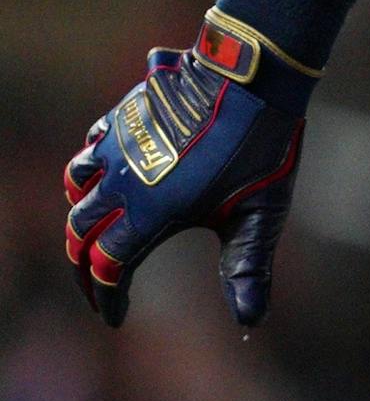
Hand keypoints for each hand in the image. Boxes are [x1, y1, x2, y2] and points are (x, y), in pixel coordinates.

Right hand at [64, 10, 313, 327]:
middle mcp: (122, 182)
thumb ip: (247, 268)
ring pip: (76, 188)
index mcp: (149, 214)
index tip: (113, 316)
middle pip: (81, 233)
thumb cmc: (261, 148)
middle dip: (84, 266)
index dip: (108, 298)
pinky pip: (91, 147)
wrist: (253, 79)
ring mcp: (119, 145)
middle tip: (97, 286)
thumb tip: (251, 321)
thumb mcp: (259, 214)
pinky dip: (88, 170)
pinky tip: (104, 174)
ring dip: (79, 215)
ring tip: (92, 233)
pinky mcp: (125, 114)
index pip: (109, 268)